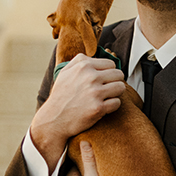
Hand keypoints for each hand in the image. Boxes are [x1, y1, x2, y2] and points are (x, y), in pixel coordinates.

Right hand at [30, 54, 124, 170]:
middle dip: (114, 82)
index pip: (111, 64)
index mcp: (84, 66)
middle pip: (119, 74)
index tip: (103, 80)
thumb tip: (95, 56)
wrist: (54, 119)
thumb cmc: (61, 96)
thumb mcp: (65, 72)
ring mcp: (95, 92)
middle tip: (106, 89)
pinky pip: (117, 102)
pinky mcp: (98, 108)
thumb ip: (80, 61)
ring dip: (115, 93)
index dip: (109, 72)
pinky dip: (112, 106)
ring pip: (121, 87)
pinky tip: (102, 107)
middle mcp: (90, 77)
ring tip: (105, 97)